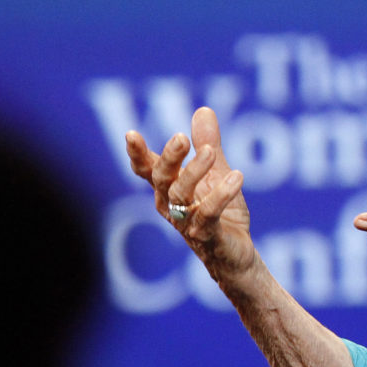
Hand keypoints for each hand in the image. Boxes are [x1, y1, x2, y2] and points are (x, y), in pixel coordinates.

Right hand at [125, 107, 253, 283]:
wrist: (236, 256)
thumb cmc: (221, 214)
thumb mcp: (217, 174)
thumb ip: (208, 145)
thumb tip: (203, 110)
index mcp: (170, 189)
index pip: (148, 170)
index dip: (137, 154)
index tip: (130, 134)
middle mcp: (172, 205)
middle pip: (162, 179)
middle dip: (169, 158)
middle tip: (180, 137)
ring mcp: (186, 223)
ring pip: (181, 195)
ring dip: (194, 171)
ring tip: (210, 152)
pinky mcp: (206, 237)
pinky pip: (208, 215)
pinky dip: (220, 195)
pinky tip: (237, 177)